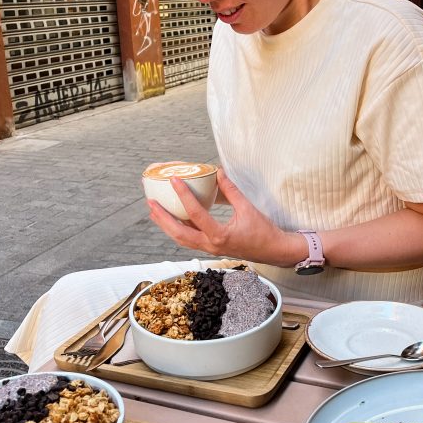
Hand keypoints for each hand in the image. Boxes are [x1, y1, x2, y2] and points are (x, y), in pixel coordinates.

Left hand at [147, 168, 305, 265]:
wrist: (272, 250)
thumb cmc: (263, 231)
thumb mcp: (247, 208)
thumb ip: (231, 190)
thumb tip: (218, 172)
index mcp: (220, 235)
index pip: (196, 214)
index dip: (184, 195)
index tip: (174, 180)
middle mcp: (211, 245)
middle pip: (179, 233)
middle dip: (162, 218)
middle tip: (151, 202)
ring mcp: (209, 249)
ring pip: (181, 239)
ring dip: (166, 225)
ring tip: (155, 210)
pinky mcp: (210, 248)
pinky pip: (188, 239)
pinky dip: (177, 229)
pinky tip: (171, 218)